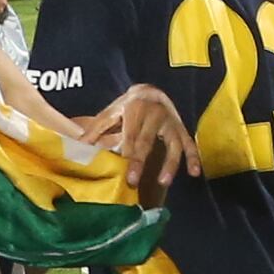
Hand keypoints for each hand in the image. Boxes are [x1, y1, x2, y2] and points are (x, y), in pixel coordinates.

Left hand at [97, 82, 192, 196]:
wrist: (151, 90)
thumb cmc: (127, 106)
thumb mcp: (111, 112)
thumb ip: (96, 129)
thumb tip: (78, 145)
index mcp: (136, 109)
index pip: (130, 135)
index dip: (125, 153)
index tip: (120, 169)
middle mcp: (156, 114)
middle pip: (148, 141)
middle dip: (140, 162)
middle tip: (133, 181)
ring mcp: (171, 123)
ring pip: (173, 144)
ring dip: (170, 164)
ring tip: (163, 182)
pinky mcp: (182, 130)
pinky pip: (190, 145)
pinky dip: (194, 158)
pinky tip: (194, 173)